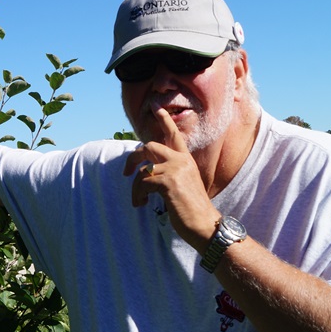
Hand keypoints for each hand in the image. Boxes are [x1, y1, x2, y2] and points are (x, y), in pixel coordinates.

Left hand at [122, 107, 218, 249]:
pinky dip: (138, 195)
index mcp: (185, 160)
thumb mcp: (183, 184)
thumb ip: (170, 172)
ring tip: (139, 201)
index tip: (156, 106)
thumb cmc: (191, 208)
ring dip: (136, 188)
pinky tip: (142, 204)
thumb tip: (147, 168)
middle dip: (133, 158)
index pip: (174, 135)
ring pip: (142, 170)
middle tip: (126, 172)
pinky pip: (142, 183)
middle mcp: (181, 160)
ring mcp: (175, 170)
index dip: (165, 120)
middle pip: (148, 147)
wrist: (204, 224)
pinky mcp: (168, 182)